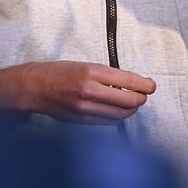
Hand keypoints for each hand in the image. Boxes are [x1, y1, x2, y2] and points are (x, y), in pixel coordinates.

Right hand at [22, 61, 155, 124]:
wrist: (36, 87)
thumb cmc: (59, 72)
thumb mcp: (85, 65)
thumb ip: (108, 75)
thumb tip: (131, 83)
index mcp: (92, 72)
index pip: (128, 81)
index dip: (145, 85)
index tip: (151, 85)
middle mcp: (90, 90)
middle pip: (129, 101)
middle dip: (141, 98)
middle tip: (144, 93)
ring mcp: (86, 108)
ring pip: (121, 114)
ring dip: (131, 109)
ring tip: (132, 102)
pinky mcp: (82, 120)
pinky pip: (108, 122)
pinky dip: (118, 116)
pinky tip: (117, 110)